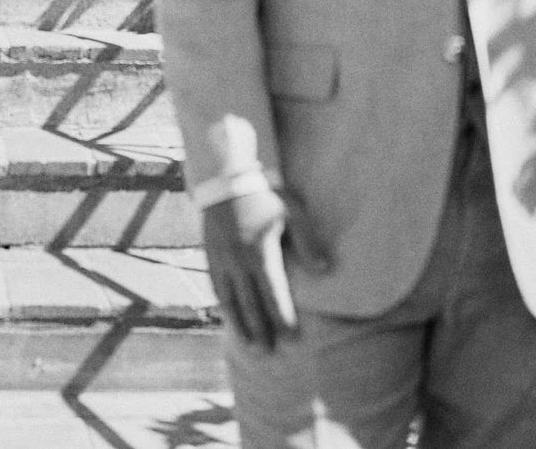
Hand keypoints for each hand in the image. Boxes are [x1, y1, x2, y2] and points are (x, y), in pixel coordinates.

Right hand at [199, 186, 332, 350]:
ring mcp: (221, 261)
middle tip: (269, 354)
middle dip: (261, 330)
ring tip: (250, 347)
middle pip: (251, 304)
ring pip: (231, 301)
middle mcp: (238, 261)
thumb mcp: (292, 213)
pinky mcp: (210, 257)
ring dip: (241, 326)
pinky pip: (217, 289)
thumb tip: (325, 270)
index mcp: (260, 252)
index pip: (273, 293)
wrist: (226, 181)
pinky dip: (225, 308)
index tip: (292, 339)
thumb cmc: (265, 196)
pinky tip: (232, 319)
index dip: (283, 318)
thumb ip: (308, 242)